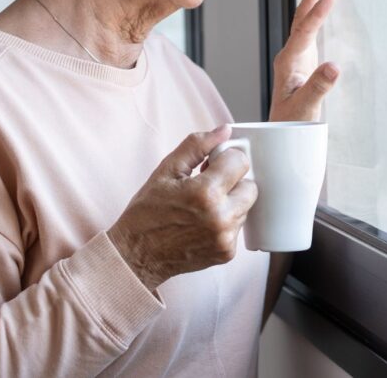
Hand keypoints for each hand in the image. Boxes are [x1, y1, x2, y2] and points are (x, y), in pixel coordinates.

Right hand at [107, 125, 257, 290]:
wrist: (136, 256)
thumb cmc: (147, 212)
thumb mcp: (166, 170)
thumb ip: (197, 146)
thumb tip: (225, 130)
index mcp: (205, 193)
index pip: (240, 161)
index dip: (225, 158)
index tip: (211, 164)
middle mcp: (221, 218)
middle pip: (250, 185)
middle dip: (232, 180)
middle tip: (208, 184)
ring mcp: (226, 238)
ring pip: (246, 206)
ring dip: (230, 201)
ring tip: (201, 205)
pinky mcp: (227, 253)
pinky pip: (237, 226)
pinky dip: (225, 221)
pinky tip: (202, 222)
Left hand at [269, 0, 339, 121]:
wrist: (280, 134)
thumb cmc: (291, 125)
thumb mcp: (305, 109)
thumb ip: (318, 87)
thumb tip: (334, 66)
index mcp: (288, 62)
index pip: (304, 32)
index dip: (318, 13)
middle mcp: (290, 54)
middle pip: (301, 16)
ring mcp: (297, 54)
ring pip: (304, 19)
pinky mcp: (304, 58)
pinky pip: (310, 28)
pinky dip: (316, 10)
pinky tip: (321, 0)